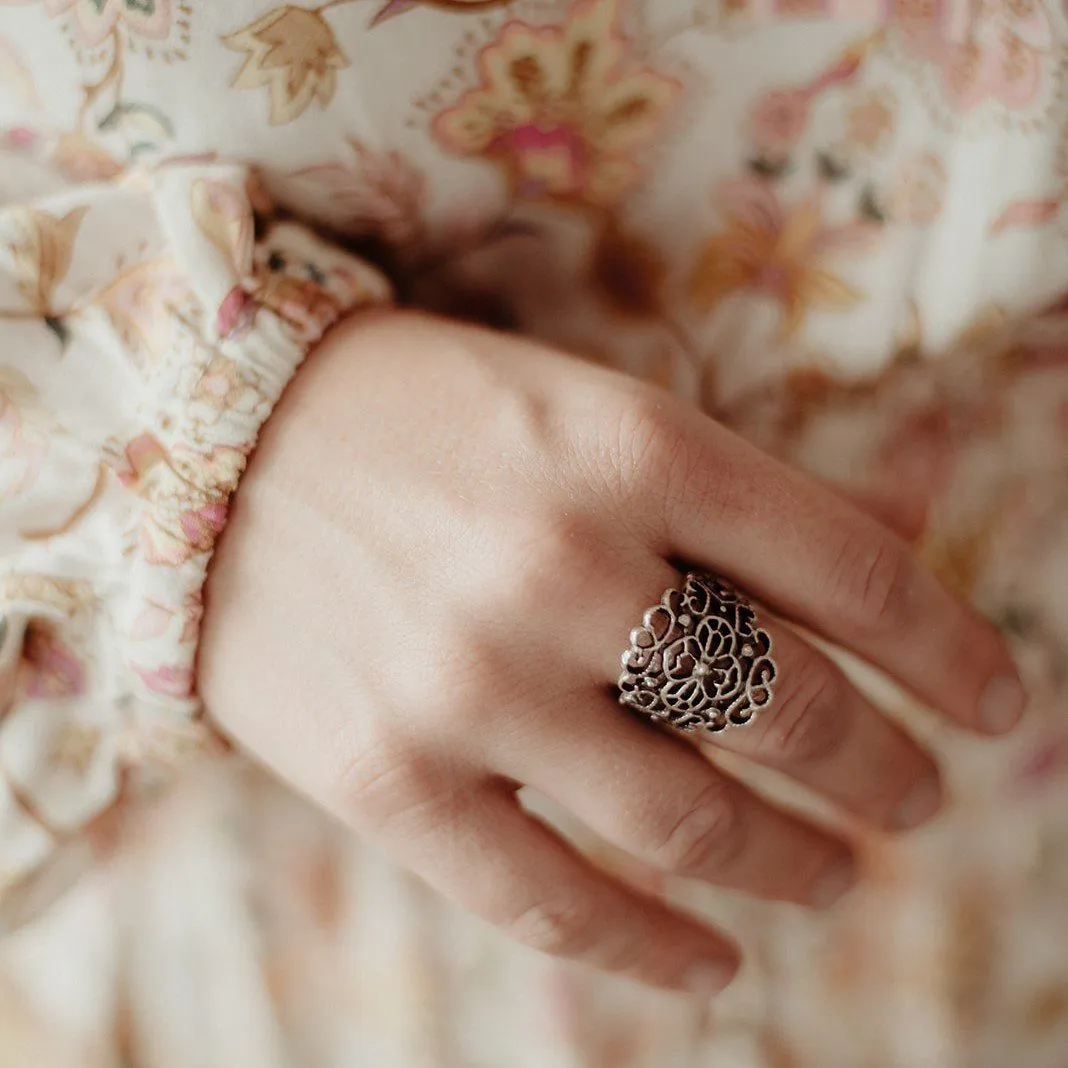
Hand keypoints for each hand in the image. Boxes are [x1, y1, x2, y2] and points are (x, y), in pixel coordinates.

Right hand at [200, 311, 1024, 993]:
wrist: (221, 446)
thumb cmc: (432, 417)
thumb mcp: (591, 410)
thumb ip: (739, 493)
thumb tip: (912, 532)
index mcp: (629, 447)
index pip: (849, 571)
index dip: (950, 649)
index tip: (998, 703)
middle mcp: (561, 565)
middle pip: (786, 705)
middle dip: (886, 769)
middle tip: (921, 798)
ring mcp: (471, 682)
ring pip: (687, 818)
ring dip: (792, 864)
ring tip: (835, 876)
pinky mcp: (391, 777)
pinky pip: (551, 900)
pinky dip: (653, 954)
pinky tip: (711, 967)